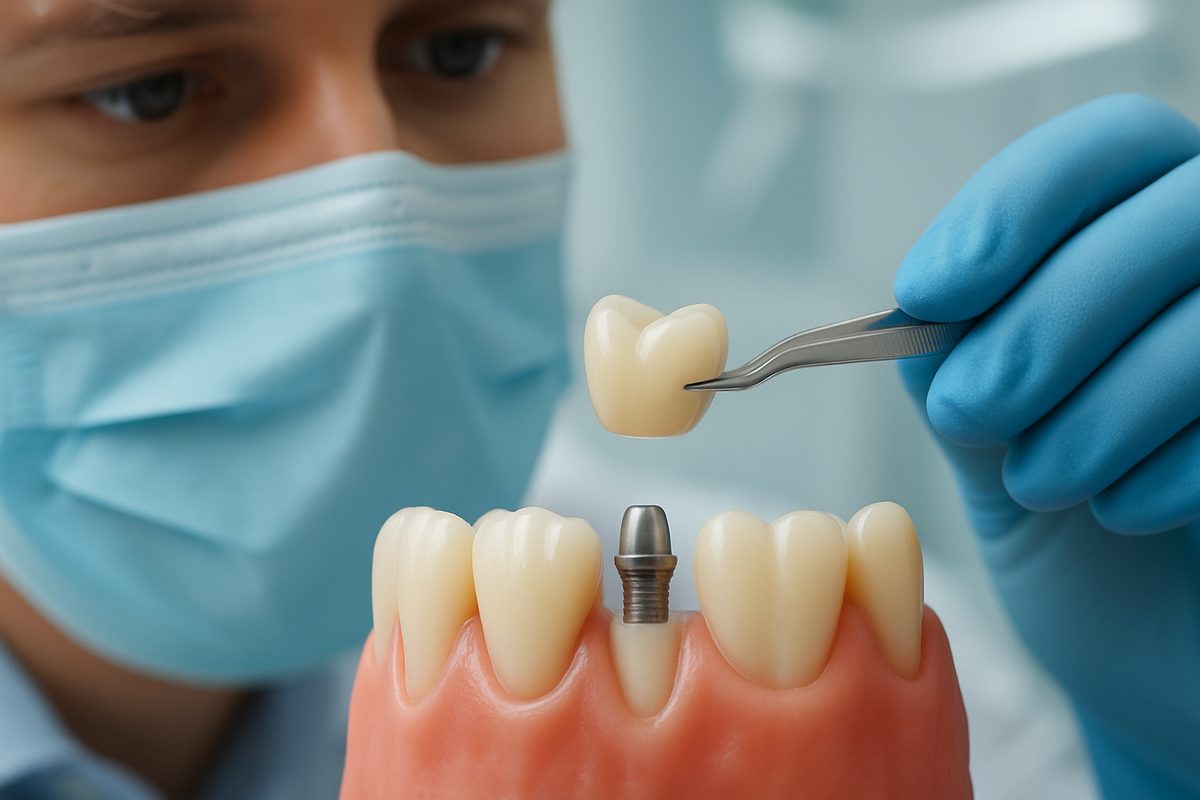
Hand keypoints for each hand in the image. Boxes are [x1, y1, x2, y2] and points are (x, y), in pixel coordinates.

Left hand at [895, 94, 1199, 796]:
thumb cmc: (1063, 520)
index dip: (1013, 210)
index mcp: (1143, 228)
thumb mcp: (987, 428)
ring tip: (1039, 479)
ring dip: (1102, 407)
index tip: (930, 293)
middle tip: (976, 409)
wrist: (1145, 643)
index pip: (1103, 147)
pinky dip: (1168, 467)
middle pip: (1169, 220)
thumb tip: (924, 310)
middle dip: (1048, 322)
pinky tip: (1120, 509)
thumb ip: (959, 351)